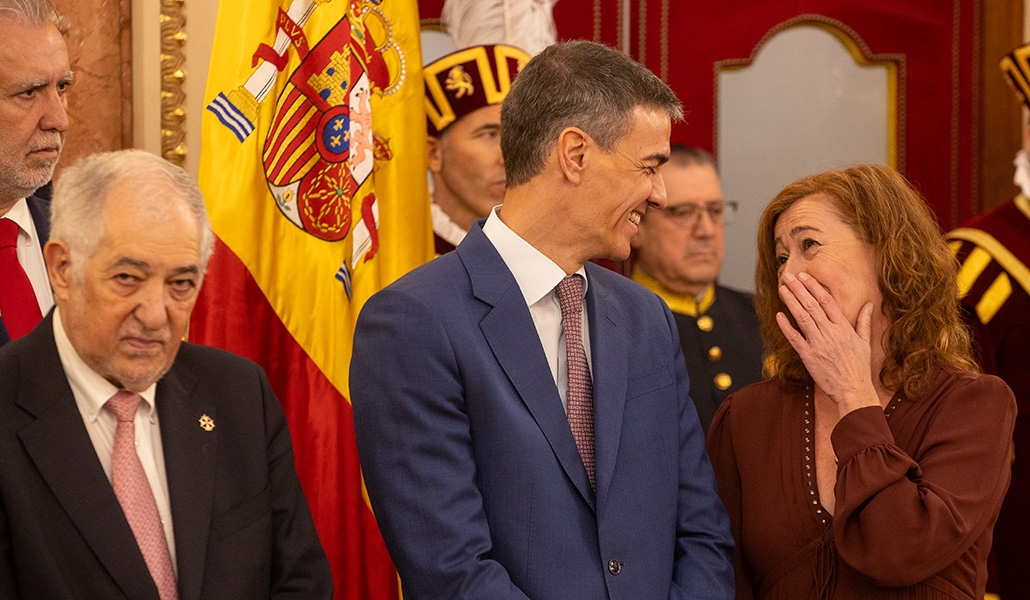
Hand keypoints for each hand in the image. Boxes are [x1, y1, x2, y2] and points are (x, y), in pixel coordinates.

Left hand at [775, 272, 878, 413]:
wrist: (853, 389)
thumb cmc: (859, 367)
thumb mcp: (864, 342)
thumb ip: (864, 321)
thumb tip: (869, 304)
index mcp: (843, 327)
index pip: (826, 301)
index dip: (813, 287)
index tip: (804, 276)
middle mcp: (830, 333)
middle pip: (812, 305)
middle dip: (799, 289)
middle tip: (788, 276)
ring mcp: (818, 344)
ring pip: (802, 318)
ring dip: (791, 302)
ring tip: (782, 289)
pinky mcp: (808, 356)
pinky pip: (795, 338)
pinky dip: (786, 326)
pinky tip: (779, 315)